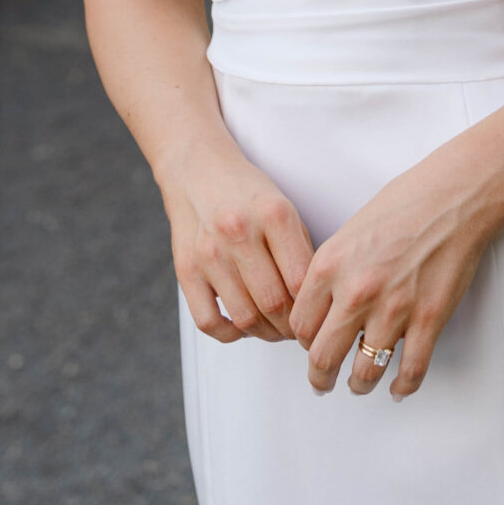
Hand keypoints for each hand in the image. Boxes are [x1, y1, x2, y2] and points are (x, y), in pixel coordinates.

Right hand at [161, 141, 314, 343]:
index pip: (301, 281)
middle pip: (274, 304)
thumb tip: (318, 302)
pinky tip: (242, 325)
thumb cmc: (247, 194)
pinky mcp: (185, 269)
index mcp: (273, 214)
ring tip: (274, 329)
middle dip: (291, 328)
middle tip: (297, 331)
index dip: (313, 310)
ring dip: (265, 334)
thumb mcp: (285, 209)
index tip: (316, 318)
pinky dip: (229, 334)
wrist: (198, 170)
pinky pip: (208, 321)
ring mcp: (209, 252)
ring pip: (244, 318)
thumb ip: (302, 252)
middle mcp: (239, 232)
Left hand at [289, 152, 499, 399]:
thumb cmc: (406, 203)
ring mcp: (393, 309)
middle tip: (322, 382)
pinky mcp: (428, 320)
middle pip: (323, 357)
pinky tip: (398, 389)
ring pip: (364, 372)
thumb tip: (325, 305)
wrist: (455, 196)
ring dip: (359, 385)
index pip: (300, 324)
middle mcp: (356, 291)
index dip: (304, 340)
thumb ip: (333, 270)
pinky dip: (402, 387)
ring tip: (358, 386)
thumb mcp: (350, 231)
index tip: (311, 345)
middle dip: (320, 377)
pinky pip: (410, 370)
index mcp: (330, 266)